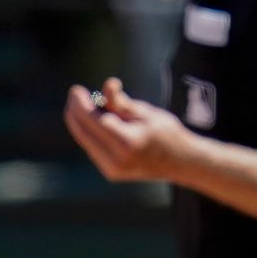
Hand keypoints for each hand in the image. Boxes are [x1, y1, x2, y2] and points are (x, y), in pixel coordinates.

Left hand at [63, 77, 195, 182]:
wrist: (181, 162)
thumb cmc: (166, 132)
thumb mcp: (145, 112)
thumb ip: (122, 102)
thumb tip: (107, 85)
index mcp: (127, 142)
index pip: (93, 120)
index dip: (80, 103)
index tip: (76, 89)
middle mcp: (116, 160)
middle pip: (82, 131)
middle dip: (75, 110)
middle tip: (76, 93)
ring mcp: (112, 170)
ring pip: (84, 139)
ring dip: (82, 120)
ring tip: (94, 105)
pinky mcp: (110, 173)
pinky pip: (91, 147)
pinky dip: (90, 131)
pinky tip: (97, 120)